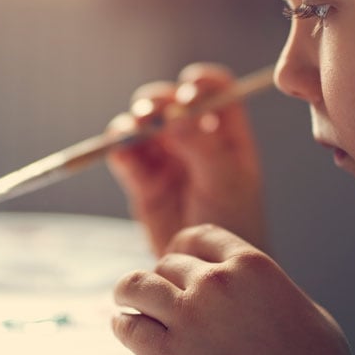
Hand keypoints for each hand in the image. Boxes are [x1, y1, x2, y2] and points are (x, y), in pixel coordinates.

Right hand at [106, 63, 267, 255]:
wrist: (209, 269)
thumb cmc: (234, 224)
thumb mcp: (226, 182)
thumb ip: (203, 147)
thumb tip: (176, 115)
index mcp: (227, 135)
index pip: (215, 92)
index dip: (200, 84)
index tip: (187, 93)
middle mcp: (195, 141)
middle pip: (171, 103)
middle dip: (158, 101)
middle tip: (151, 112)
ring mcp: (168, 160)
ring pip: (144, 126)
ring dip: (134, 121)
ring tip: (133, 130)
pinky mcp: (144, 182)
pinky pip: (126, 156)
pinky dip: (120, 148)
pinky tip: (121, 151)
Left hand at [112, 225, 354, 354]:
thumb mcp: (301, 305)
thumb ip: (265, 287)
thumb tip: (246, 286)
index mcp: (251, 264)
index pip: (200, 236)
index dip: (183, 247)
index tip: (175, 260)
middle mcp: (216, 283)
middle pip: (168, 263)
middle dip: (163, 278)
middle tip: (160, 295)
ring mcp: (189, 317)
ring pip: (136, 286)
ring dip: (131, 294)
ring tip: (128, 303)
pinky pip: (129, 327)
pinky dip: (124, 325)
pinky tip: (127, 328)